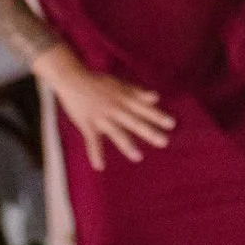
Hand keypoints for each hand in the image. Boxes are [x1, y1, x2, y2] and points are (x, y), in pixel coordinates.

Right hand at [41, 47, 176, 169]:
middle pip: (135, 121)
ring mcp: (101, 117)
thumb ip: (138, 92)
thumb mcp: (120, 84)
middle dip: (149, 131)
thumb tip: (157, 98)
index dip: (158, 116)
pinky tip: (100, 166)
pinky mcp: (87, 124)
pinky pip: (92, 141)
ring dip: (127, 145)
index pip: (144, 108)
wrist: (73, 78)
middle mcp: (115, 108)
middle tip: (164, 141)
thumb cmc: (98, 82)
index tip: (172, 124)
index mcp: (124, 98)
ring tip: (138, 157)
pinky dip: (95, 153)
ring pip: (116, 132)